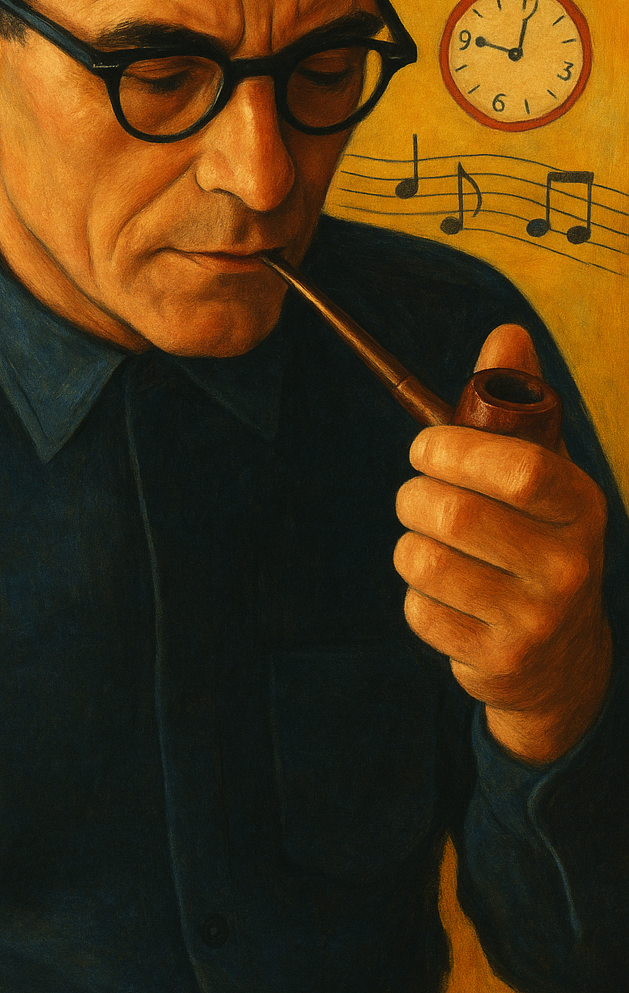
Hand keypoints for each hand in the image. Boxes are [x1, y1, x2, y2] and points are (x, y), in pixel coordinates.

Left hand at [395, 324, 610, 763]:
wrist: (562, 658)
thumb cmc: (537, 538)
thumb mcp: (543, 471)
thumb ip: (517, 404)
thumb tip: (506, 332)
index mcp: (583, 506)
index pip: (518, 467)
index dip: (454, 448)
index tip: (425, 445)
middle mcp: (569, 566)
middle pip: (452, 513)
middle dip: (413, 494)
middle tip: (417, 494)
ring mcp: (536, 620)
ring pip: (424, 560)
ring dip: (410, 544)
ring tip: (433, 544)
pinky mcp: (498, 661)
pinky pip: (419, 609)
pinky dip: (416, 595)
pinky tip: (446, 595)